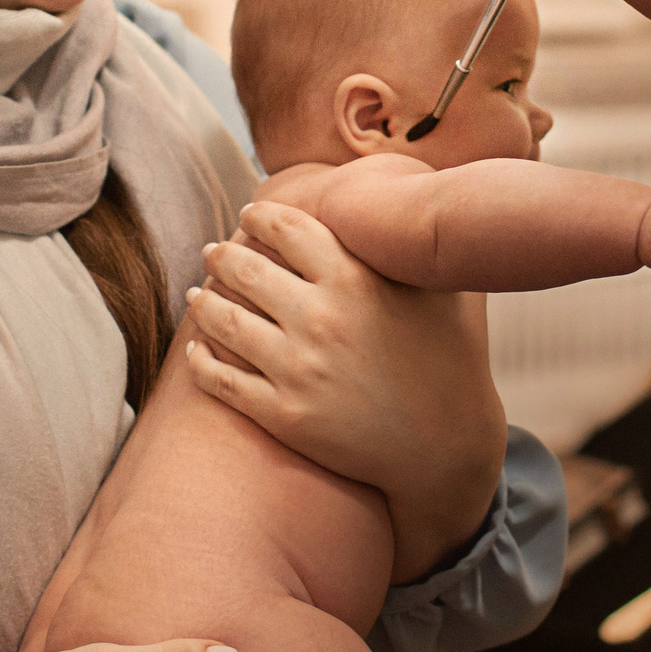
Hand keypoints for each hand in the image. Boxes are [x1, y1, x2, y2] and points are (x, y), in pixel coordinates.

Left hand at [184, 201, 505, 582]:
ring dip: (204, 303)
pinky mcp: (283, 415)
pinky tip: (197, 351)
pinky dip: (201, 361)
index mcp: (356, 279)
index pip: (285, 228)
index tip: (250, 215)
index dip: (259, 217)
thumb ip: (412, 248)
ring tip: (198, 295)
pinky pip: (221, 381)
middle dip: (222, 256)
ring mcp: (298, 370)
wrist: (446, 446)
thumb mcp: (442, 290)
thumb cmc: (452, 360)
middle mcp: (320, 319)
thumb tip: (402, 204)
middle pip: (244, 270)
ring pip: (223, 322)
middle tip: (213, 252)